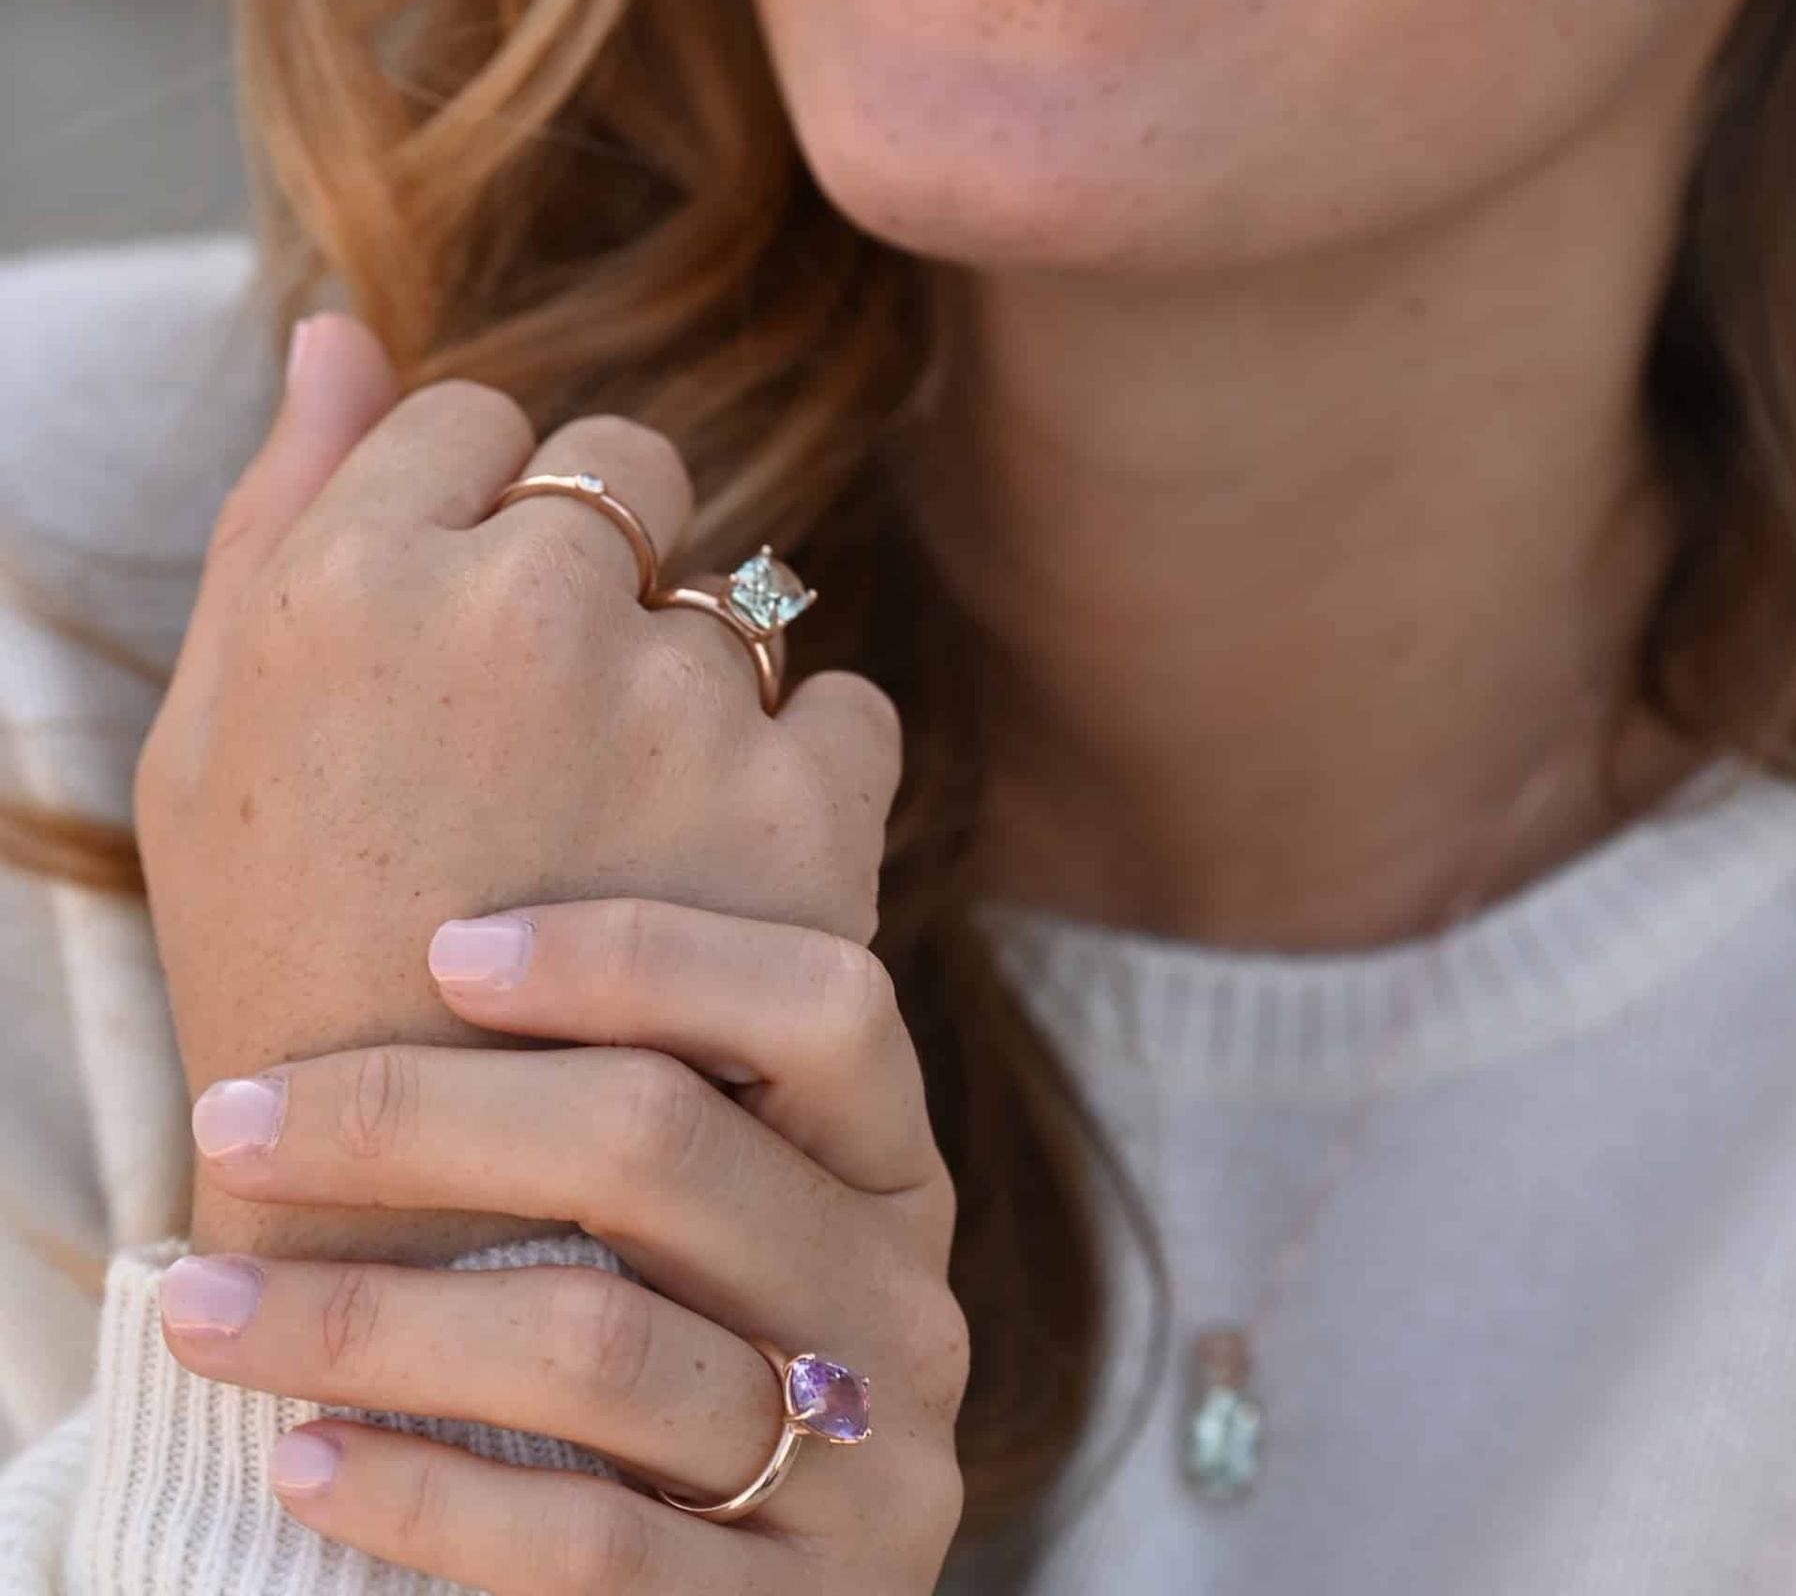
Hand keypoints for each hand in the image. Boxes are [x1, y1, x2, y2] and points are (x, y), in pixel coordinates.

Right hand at [135, 314, 903, 1260]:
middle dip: (600, 574)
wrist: (409, 1215)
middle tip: (551, 734)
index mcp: (354, 576)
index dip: (480, 526)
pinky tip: (718, 872)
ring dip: (697, 686)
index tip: (469, 643)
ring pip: (739, 595)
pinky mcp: (800, 816)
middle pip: (629, 473)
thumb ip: (281, 504)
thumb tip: (340, 329)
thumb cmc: (285, 950)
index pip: (482, 422)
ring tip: (616, 841)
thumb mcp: (211, 727)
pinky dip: (804, 773)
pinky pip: (845, 708)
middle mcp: (523, 614)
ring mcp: (675, 708)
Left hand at [160, 892, 965, 1590]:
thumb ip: (653, 1134)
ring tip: (198, 1306)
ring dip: (365, 1318)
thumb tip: (424, 971)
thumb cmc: (689, 1383)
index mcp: (893, 1176)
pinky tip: (300, 1458)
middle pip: (666, 1147)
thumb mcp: (726, 1245)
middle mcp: (903, 1307)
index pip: (822, 1005)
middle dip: (420, 1119)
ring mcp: (868, 1475)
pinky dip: (422, 1490)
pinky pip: (583, 1544)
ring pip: (598, 1345)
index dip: (641, 955)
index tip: (440, 952)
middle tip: (234, 1122)